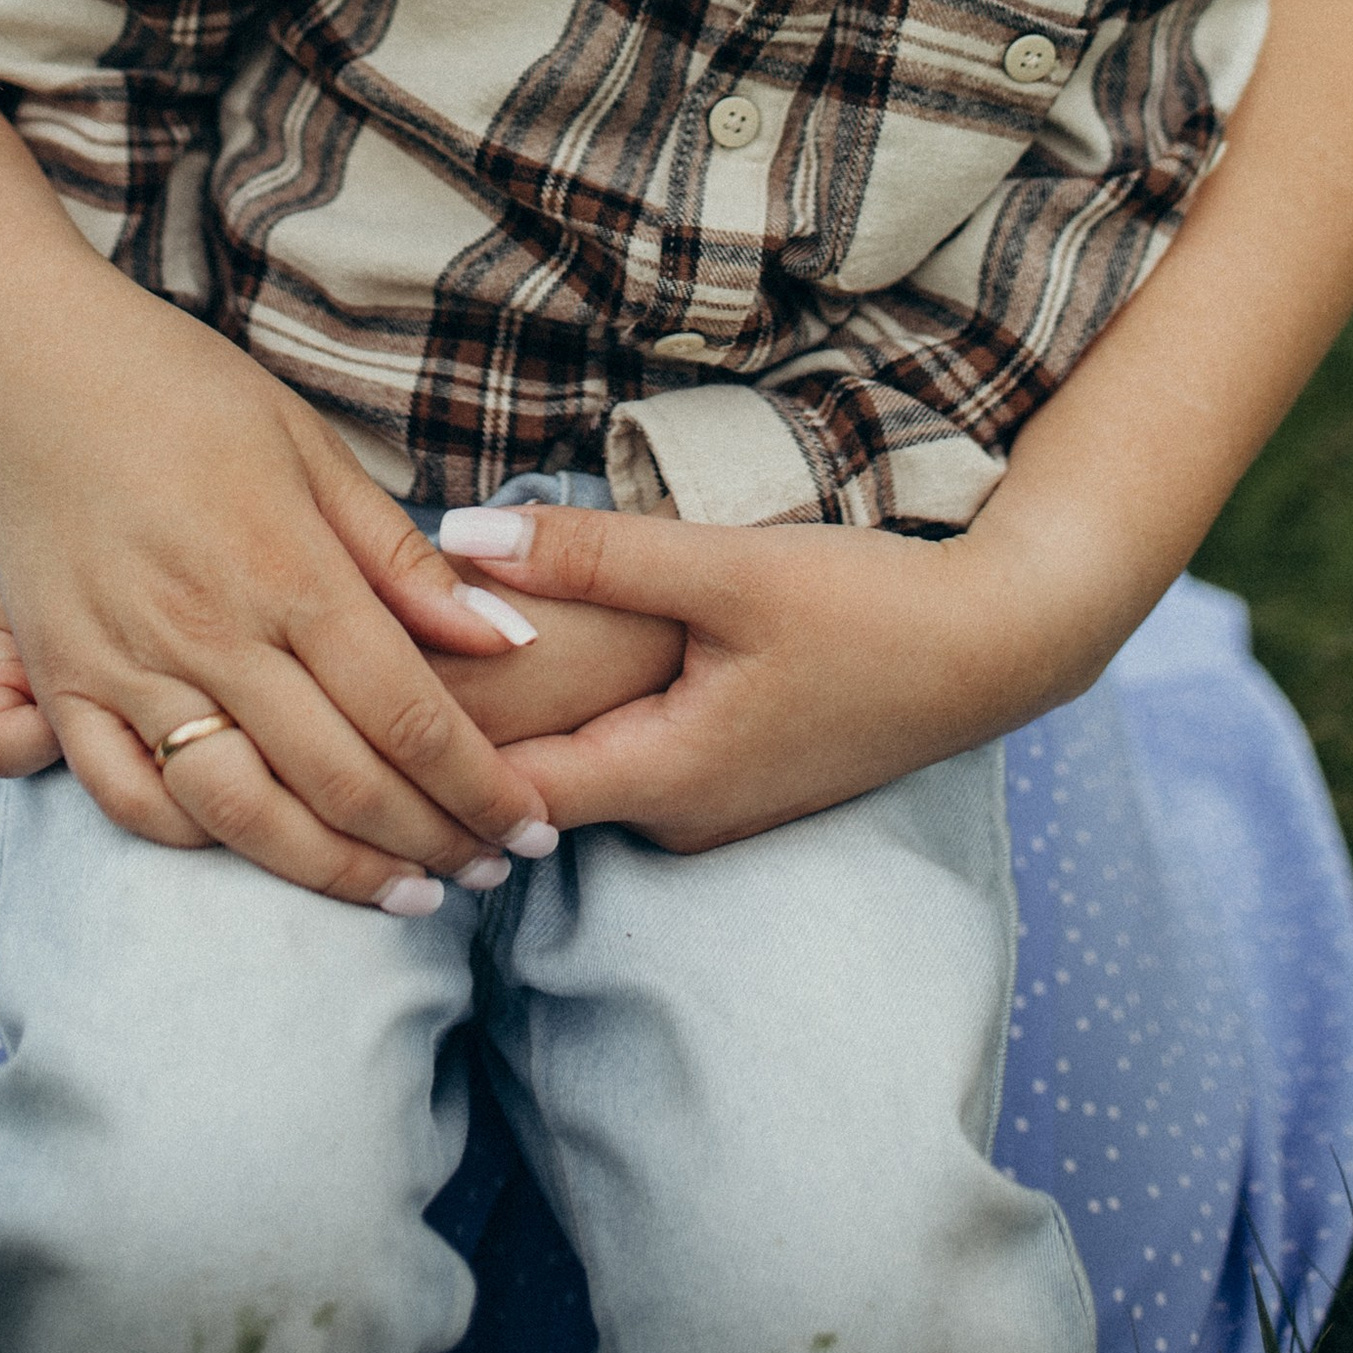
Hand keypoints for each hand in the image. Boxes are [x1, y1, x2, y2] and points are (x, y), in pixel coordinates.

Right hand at [0, 262, 559, 908]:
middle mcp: (208, 631)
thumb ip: (402, 559)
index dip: (480, 784)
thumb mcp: (314, 449)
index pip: (407, 710)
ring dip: (334, 871)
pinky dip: (201, 841)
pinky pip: (131, 798)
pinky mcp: (67, 683)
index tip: (529, 824)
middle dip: (431, 842)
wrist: (36, 368)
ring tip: (403, 892)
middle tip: (490, 870)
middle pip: (340, 778)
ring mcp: (128, 666)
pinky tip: (264, 847)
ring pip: (243, 814)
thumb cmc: (188, 393)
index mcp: (286, 566)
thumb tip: (508, 639)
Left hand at [434, 501, 1098, 850]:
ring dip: (521, 717)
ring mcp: (709, 807)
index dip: (422, 746)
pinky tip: (549, 651)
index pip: (497, 794)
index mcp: (661, 780)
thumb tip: (456, 536)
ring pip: (579, 769)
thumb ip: (591, 555)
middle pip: (529, 786)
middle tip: (377, 648)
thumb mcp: (722, 567)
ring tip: (438, 640)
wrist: (994, 647)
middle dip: (457, 728)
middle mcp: (675, 817)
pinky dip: (581, 711)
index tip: (358, 682)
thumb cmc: (866, 608)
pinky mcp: (735, 774)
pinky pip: (628, 754)